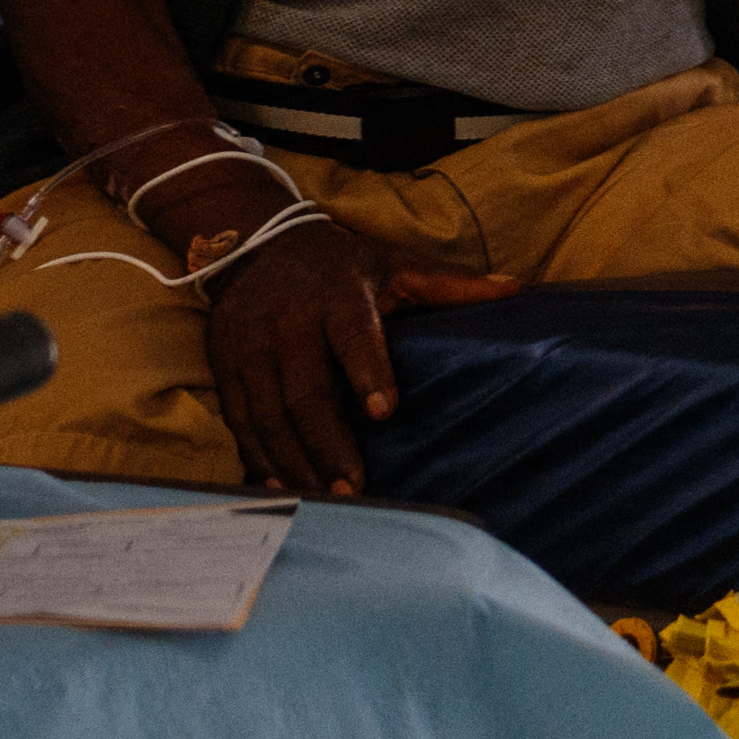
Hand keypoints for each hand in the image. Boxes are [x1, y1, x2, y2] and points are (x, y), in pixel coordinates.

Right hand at [202, 209, 518, 496]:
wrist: (257, 241)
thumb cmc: (343, 264)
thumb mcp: (396, 263)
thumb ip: (450, 284)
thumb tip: (516, 288)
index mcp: (336, 296)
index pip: (353, 337)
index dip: (368, 373)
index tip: (386, 412)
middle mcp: (286, 322)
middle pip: (304, 391)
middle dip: (328, 443)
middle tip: (355, 486)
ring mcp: (247, 345)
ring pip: (266, 414)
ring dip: (293, 460)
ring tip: (323, 497)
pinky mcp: (222, 363)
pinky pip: (237, 418)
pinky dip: (257, 455)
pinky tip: (280, 486)